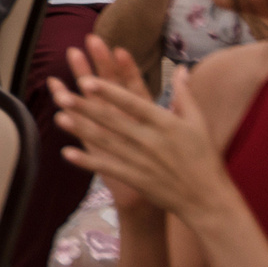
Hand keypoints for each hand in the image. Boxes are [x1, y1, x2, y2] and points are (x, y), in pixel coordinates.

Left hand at [50, 46, 226, 219]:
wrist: (208, 199)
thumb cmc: (204, 157)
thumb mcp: (199, 123)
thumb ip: (185, 94)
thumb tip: (181, 67)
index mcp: (166, 124)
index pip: (133, 104)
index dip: (110, 92)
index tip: (88, 81)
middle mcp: (151, 141)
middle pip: (113, 120)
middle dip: (86, 107)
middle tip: (62, 95)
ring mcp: (142, 161)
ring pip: (106, 142)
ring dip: (81, 130)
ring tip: (58, 116)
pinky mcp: (137, 179)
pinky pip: (108, 168)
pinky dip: (87, 161)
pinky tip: (66, 153)